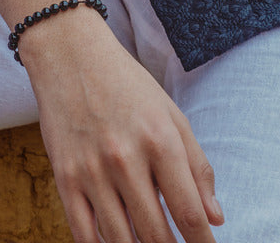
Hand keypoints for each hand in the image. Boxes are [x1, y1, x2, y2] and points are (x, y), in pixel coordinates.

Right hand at [21, 16, 223, 242]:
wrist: (69, 54)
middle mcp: (125, 158)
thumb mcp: (171, 114)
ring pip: (121, 240)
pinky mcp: (64, 177)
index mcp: (159, 140)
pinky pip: (83, 233)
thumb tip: (215, 217)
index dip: (202, 242)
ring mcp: (92, 170)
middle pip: (156, 233)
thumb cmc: (127, 84)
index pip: (188, 212)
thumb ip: (197, 166)